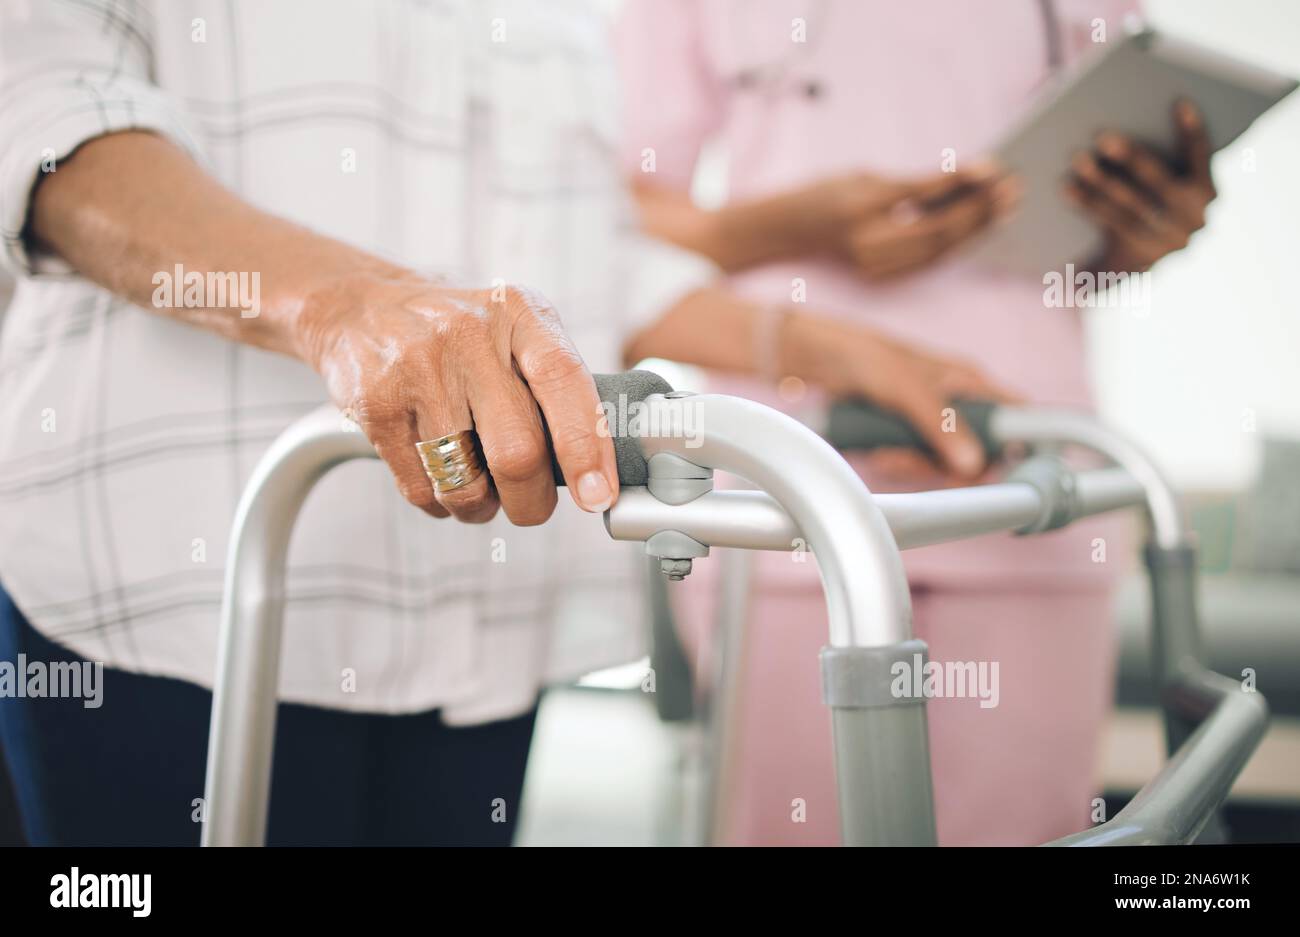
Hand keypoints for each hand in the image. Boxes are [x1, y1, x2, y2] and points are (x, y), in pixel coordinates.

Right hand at [295, 274, 618, 524]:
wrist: (364, 309)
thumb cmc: (461, 335)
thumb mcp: (517, 331)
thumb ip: (559, 386)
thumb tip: (598, 471)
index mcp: (520, 314)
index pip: (564, 381)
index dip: (586, 446)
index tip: (597, 497)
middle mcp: (469, 336)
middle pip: (517, 452)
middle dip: (532, 501)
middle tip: (532, 507)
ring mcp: (417, 369)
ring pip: (466, 483)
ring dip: (481, 507)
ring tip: (479, 490)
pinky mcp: (376, 406)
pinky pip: (421, 489)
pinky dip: (440, 503)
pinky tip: (441, 478)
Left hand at [784, 312, 1020, 479]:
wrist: (818, 363)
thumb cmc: (867, 357)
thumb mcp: (908, 389)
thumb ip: (941, 425)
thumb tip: (974, 464)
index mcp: (970, 383)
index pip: (1017, 416)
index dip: (1026, 444)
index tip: (1021, 471)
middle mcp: (956, 406)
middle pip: (979, 454)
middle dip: (951, 466)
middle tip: (921, 460)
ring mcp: (931, 425)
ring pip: (943, 465)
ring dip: (916, 466)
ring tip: (889, 451)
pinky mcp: (906, 439)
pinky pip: (915, 465)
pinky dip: (898, 464)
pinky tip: (879, 451)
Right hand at [808, 166, 1021, 279]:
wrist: (788, 230)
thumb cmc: (828, 194)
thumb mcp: (866, 177)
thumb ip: (915, 183)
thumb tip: (970, 180)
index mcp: (860, 207)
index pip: (922, 195)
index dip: (962, 181)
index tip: (994, 167)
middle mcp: (866, 242)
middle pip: (937, 230)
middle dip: (978, 210)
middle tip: (1012, 188)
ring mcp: (873, 266)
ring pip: (939, 250)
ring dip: (976, 228)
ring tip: (1005, 206)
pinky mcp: (882, 277)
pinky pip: (930, 261)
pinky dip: (958, 242)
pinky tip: (980, 225)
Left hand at [1064, 100, 1215, 271]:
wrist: (1133, 262)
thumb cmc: (1147, 202)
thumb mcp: (1163, 181)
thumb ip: (1161, 155)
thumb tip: (1135, 117)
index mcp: (1206, 192)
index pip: (1200, 156)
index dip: (1192, 131)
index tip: (1180, 102)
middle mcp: (1195, 217)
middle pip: (1159, 181)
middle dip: (1131, 156)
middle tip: (1102, 136)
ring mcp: (1168, 240)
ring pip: (1129, 203)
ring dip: (1101, 179)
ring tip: (1078, 158)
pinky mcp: (1140, 255)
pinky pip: (1110, 222)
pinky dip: (1087, 202)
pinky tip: (1067, 186)